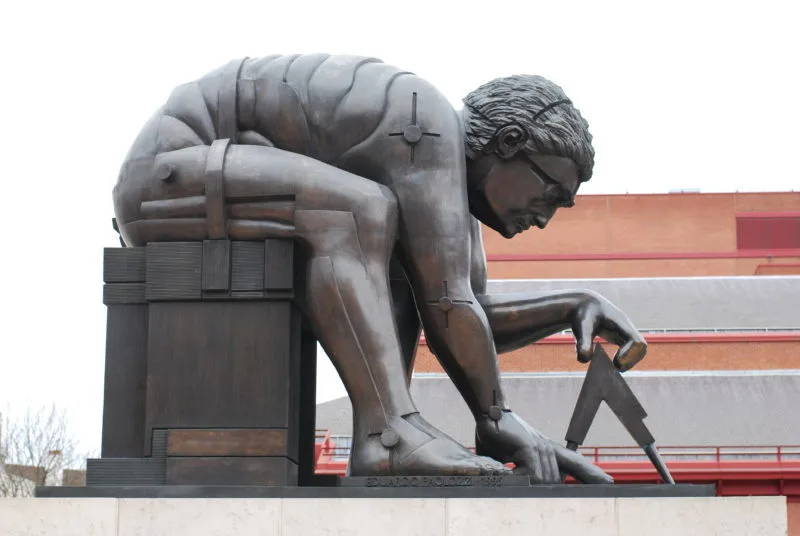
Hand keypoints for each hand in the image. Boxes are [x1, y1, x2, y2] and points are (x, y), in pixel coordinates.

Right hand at [476, 411, 611, 483]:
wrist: (488, 412)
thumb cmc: (495, 434)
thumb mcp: (509, 457)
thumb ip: (519, 471)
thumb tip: (518, 486)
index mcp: (547, 450)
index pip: (575, 463)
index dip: (591, 473)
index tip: (609, 482)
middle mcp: (548, 448)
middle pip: (557, 481)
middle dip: (546, 491)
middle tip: (531, 485)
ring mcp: (541, 447)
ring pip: (546, 481)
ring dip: (526, 484)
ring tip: (509, 475)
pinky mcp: (530, 447)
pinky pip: (533, 474)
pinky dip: (521, 479)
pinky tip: (510, 474)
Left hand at [572, 291, 647, 371]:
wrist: (583, 305)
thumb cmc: (583, 315)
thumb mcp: (581, 328)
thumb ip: (583, 343)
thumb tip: (585, 360)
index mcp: (620, 322)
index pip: (636, 341)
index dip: (629, 355)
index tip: (615, 362)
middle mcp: (627, 327)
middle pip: (642, 347)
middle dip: (631, 360)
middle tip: (615, 367)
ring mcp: (626, 332)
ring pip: (639, 349)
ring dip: (630, 361)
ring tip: (614, 367)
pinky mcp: (622, 337)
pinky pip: (632, 350)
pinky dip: (626, 359)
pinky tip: (612, 364)